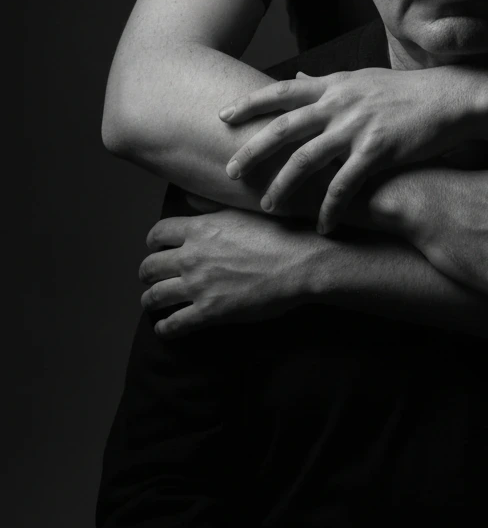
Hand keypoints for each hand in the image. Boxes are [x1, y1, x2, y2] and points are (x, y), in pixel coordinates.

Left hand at [138, 208, 326, 336]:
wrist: (299, 263)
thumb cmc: (278, 234)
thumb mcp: (243, 211)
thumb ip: (211, 206)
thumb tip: (189, 198)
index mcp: (200, 228)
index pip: (158, 233)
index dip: (153, 242)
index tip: (156, 248)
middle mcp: (192, 256)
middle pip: (150, 267)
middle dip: (147, 273)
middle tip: (152, 278)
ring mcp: (198, 285)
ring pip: (155, 296)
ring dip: (150, 301)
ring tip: (153, 303)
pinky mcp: (209, 312)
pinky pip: (174, 324)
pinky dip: (165, 328)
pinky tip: (165, 329)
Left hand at [219, 66, 472, 231]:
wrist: (449, 98)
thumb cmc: (406, 92)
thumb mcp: (362, 79)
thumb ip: (328, 83)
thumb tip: (300, 77)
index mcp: (335, 85)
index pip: (283, 91)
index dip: (251, 103)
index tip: (223, 117)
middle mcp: (340, 104)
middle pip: (284, 128)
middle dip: (254, 151)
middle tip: (230, 172)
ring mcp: (357, 127)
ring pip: (307, 160)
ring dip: (285, 186)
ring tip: (270, 207)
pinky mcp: (378, 151)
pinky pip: (345, 185)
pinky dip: (330, 208)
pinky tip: (322, 226)